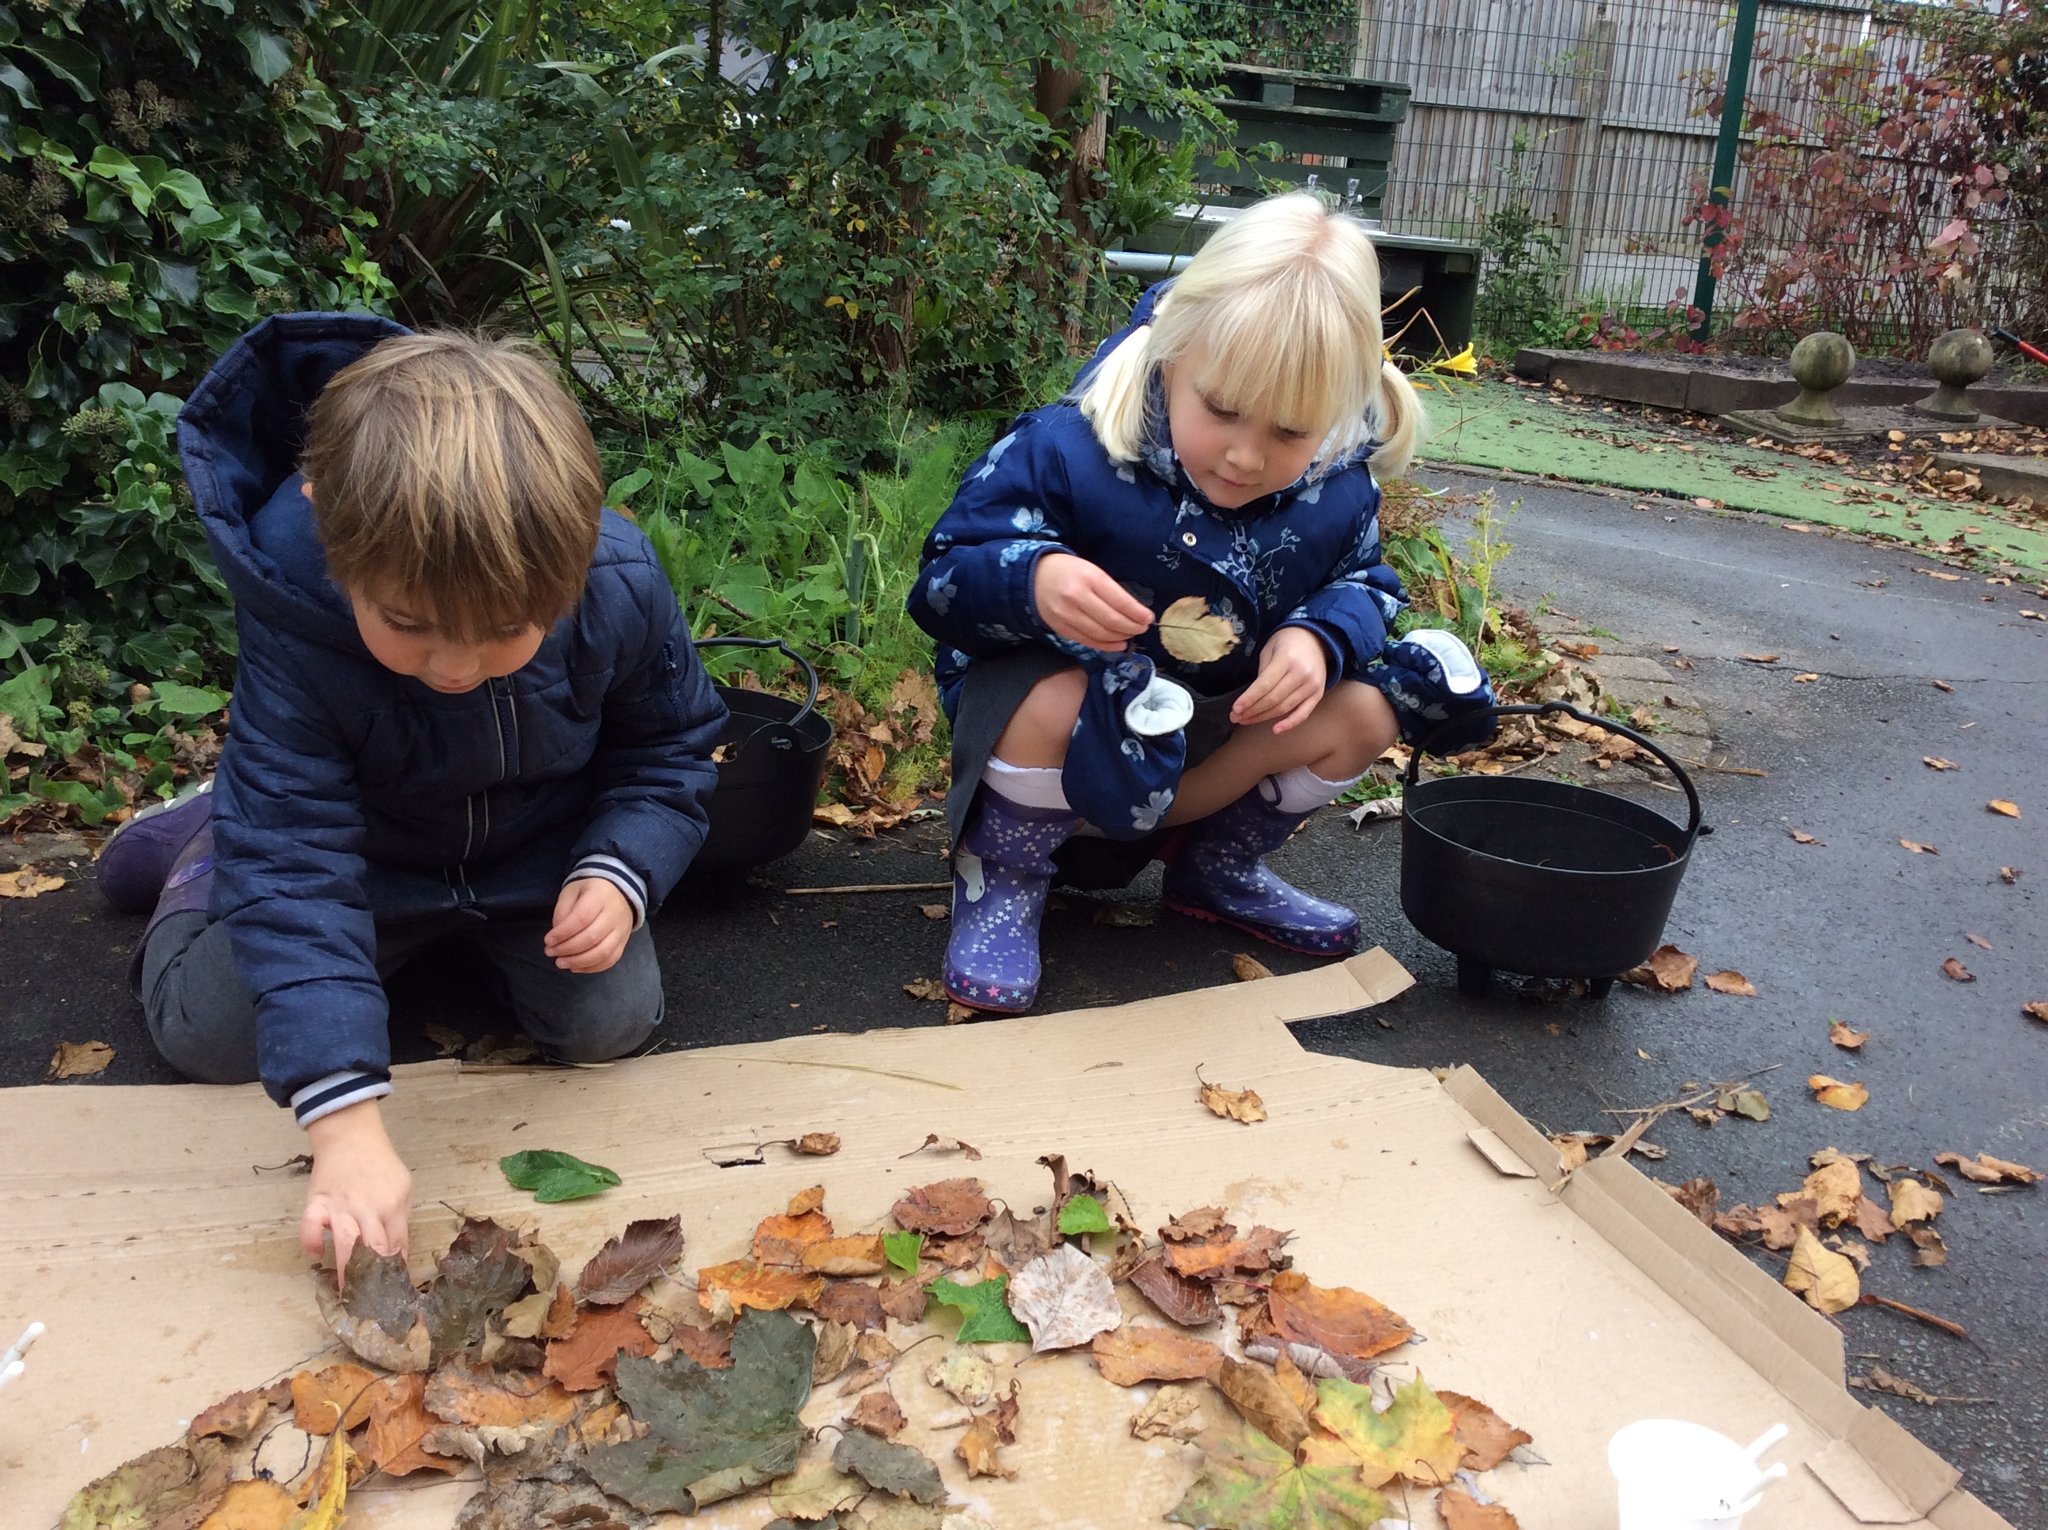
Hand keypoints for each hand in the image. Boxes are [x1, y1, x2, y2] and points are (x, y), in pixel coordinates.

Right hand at [301, 1100, 411, 1283]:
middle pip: (375, 1250)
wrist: (352, 1137)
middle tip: (371, 1305)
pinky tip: (316, 1255)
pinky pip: (310, 1227)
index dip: (395, 1272)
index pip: (398, 1246)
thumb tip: (398, 1257)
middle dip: (374, 1280)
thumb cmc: (380, 1166)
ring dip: (348, 1272)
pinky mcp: (317, 1202)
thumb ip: (400, 1222)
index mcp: (394, 1206)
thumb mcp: (402, 1189)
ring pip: (347, 1245)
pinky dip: (312, 1242)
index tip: (393, 1294)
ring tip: (348, 1296)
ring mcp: (341, 1206)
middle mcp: (369, 1209)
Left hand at [546, 877, 633, 972]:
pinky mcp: (623, 943)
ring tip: (560, 962)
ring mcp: (621, 930)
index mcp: (599, 897)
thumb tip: (557, 938)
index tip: (548, 940)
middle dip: (567, 949)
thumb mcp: (571, 892)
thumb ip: (563, 912)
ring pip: (602, 952)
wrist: (619, 892)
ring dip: (578, 962)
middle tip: (550, 952)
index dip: (562, 933)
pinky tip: (575, 967)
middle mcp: (614, 914)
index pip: (581, 918)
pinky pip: (610, 960)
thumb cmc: (590, 892)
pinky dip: (591, 968)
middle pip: (591, 937)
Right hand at [1033, 553, 1152, 650]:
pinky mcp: (1060, 628)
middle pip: (1112, 620)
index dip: (1137, 614)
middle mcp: (1077, 597)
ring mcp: (1066, 615)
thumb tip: (1135, 612)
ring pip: (1100, 634)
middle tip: (1142, 628)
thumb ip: (1110, 590)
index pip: (1120, 601)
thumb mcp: (1092, 570)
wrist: (1034, 575)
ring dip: (1120, 638)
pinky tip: (1118, 644)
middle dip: (1132, 627)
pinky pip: (1087, 641)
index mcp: (1089, 578)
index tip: (1148, 618)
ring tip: (1130, 635)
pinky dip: (1105, 646)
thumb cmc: (1069, 570)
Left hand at [1232, 626, 1327, 733]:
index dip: (1249, 699)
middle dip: (1252, 711)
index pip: (1265, 684)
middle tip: (1235, 717)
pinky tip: (1275, 730)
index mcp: (1287, 659)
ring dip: (1264, 717)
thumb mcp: (1269, 649)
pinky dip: (1290, 723)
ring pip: (1284, 708)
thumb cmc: (1287, 642)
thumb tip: (1252, 697)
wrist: (1316, 638)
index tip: (1235, 709)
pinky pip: (1304, 713)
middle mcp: (1301, 673)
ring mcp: (1312, 685)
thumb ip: (1262, 672)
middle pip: (1273, 699)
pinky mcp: (1318, 694)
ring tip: (1246, 721)